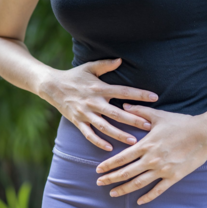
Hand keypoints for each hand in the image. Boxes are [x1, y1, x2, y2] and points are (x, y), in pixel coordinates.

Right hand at [38, 58, 158, 150]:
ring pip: (104, 126)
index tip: (155, 97)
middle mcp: (93, 102)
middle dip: (132, 120)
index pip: (123, 91)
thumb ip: (105, 65)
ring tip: (132, 141)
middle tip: (148, 126)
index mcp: (99, 88)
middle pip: (116, 113)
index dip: (139, 94)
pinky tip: (109, 148)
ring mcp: (85, 113)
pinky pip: (88, 134)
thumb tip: (121, 59)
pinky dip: (98, 142)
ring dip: (118, 134)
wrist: (52, 86)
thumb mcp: (89, 67)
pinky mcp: (77, 121)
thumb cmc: (74, 76)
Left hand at [95, 103, 206, 204]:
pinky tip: (139, 201)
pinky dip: (148, 196)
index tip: (98, 170)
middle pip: (126, 172)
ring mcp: (162, 170)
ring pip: (138, 183)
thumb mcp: (157, 115)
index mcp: (145, 145)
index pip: (121, 157)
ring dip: (124, 189)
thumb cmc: (181, 123)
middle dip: (111, 178)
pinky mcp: (174, 176)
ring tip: (112, 193)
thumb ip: (139, 112)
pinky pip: (158, 190)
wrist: (205, 133)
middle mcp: (151, 159)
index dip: (108, 165)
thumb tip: (124, 105)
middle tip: (99, 183)